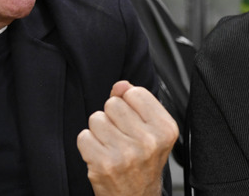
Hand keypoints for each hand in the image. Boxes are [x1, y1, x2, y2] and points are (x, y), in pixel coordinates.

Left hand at [77, 81, 178, 195]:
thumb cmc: (143, 163)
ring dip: (99, 131)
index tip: (133, 121)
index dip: (129, 104)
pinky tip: (101, 155)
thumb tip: (121, 85)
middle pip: (113, 104)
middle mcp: (148, 141)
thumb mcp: (150, 131)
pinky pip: (84, 136)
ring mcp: (125, 153)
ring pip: (96, 118)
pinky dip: (88, 144)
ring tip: (111, 146)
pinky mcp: (103, 164)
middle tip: (121, 137)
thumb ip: (137, 102)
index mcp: (165, 129)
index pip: (135, 93)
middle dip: (112, 117)